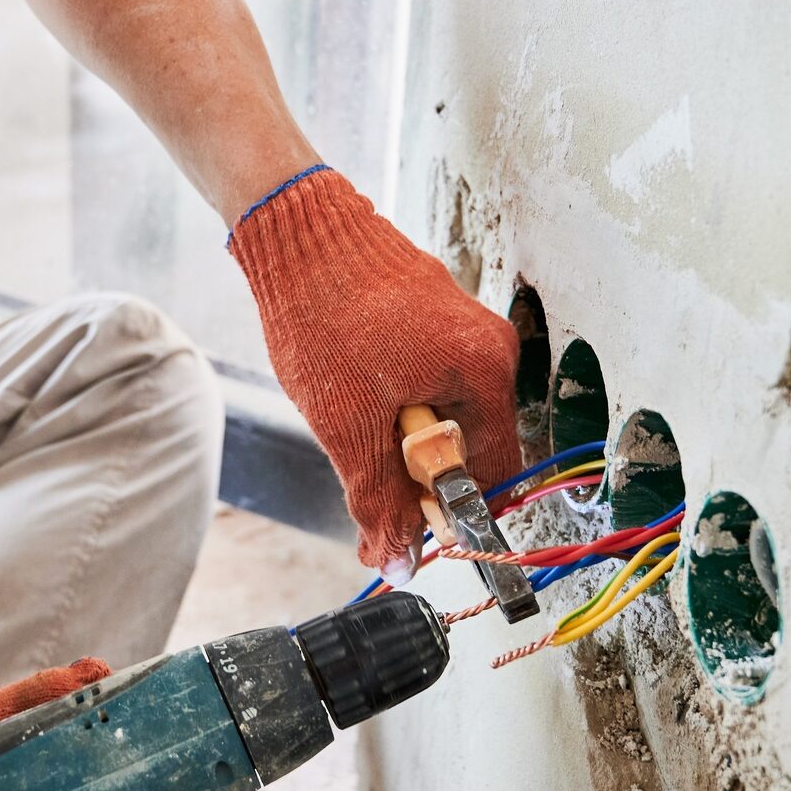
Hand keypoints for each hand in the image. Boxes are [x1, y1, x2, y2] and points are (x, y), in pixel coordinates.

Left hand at [229, 167, 521, 575]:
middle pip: (469, 444)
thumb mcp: (348, 428)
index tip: (409, 528)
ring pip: (443, 411)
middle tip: (364, 468)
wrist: (295, 228)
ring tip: (350, 414)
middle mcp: (489, 348)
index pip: (496, 474)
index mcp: (485, 374)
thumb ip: (379, 501)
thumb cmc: (324, 316)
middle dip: (416, 470)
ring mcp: (464, 326)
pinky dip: (393, 398)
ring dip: (398, 434)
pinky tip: (351, 385)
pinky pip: (428, 377)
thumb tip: (398, 563)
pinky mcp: (434, 312)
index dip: (452, 511)